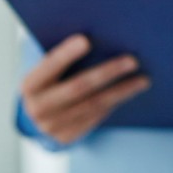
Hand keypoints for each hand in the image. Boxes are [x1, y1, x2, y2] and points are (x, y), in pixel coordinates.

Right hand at [21, 34, 150, 144]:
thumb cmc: (48, 81)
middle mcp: (38, 108)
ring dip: (121, 91)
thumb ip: (62, 56)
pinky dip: (113, 103)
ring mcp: (52, 126)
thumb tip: (96, 34)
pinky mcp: (66, 137)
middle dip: (107, 73)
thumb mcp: (45, 70)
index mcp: (30, 84)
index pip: (49, 66)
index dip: (66, 54)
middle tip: (132, 61)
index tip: (86, 39)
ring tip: (142, 79)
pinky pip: (95, 118)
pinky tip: (128, 92)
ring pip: (93, 105)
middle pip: (77, 88)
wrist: (36, 117)